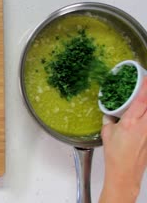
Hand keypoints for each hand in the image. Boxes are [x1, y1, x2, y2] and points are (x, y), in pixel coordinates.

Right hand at [100, 78, 146, 202]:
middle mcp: (144, 126)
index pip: (142, 100)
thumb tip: (110, 111)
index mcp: (131, 122)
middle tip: (146, 84)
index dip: (145, 87)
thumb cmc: (115, 154)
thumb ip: (110, 119)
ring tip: (144, 98)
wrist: (125, 172)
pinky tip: (142, 113)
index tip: (146, 77)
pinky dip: (146, 114)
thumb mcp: (107, 133)